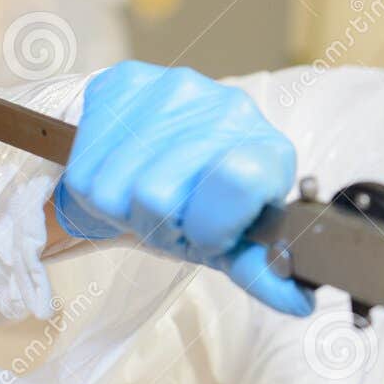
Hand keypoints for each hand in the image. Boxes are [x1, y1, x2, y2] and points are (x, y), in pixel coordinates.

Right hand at [53, 61, 313, 315]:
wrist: (162, 152)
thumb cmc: (206, 205)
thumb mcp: (234, 244)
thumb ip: (260, 273)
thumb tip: (298, 304)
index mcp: (269, 154)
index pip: (239, 182)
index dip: (208, 228)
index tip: (207, 235)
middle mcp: (230, 109)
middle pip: (156, 197)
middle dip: (154, 225)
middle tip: (168, 219)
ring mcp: (178, 88)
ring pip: (113, 186)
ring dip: (120, 209)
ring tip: (142, 197)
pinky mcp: (127, 80)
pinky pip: (85, 162)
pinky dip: (91, 185)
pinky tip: (119, 171)